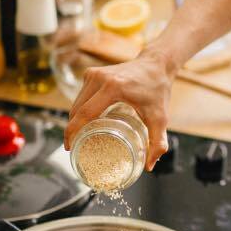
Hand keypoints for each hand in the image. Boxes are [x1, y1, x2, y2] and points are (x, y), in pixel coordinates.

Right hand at [64, 49, 177, 169]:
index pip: (85, 113)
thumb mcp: (160, 117)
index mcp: (113, 88)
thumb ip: (158, 142)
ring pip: (76, 102)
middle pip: (77, 109)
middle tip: (73, 147)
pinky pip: (81, 95)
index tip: (70, 147)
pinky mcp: (92, 72)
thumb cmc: (157, 90)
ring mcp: (94, 73)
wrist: (156, 64)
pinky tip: (83, 123)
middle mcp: (100, 78)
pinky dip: (80, 110)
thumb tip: (149, 166)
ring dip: (74, 120)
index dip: (73, 132)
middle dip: (71, 129)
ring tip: (77, 137)